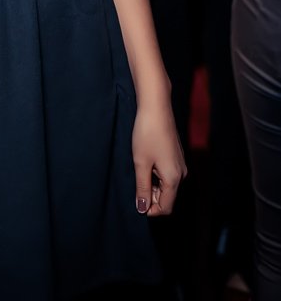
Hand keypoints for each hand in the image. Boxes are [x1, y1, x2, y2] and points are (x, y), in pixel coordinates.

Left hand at [132, 98, 187, 215]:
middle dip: (151, 196)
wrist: (156, 108)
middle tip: (135, 182)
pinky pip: (168, 174)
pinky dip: (156, 175)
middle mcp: (181, 173)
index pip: (166, 207)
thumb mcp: (140, 163)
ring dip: (152, 185)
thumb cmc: (147, 134)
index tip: (136, 200)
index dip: (150, 209)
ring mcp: (180, 164)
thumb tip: (142, 208)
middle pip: (167, 197)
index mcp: (174, 178)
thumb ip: (142, 188)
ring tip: (139, 169)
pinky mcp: (176, 156)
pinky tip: (145, 162)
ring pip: (167, 185)